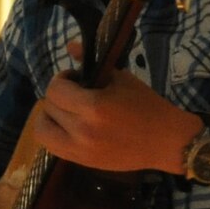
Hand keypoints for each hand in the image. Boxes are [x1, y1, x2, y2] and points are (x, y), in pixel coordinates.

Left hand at [31, 41, 195, 173]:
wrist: (167, 142)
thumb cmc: (148, 107)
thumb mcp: (121, 79)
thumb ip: (92, 64)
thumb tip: (71, 46)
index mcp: (94, 107)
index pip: (55, 90)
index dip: (63, 79)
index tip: (76, 78)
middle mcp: (82, 131)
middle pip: (48, 107)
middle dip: (59, 95)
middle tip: (75, 93)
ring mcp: (80, 150)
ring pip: (42, 130)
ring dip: (50, 117)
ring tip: (66, 112)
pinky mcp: (82, 162)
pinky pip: (52, 148)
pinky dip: (55, 134)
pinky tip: (69, 127)